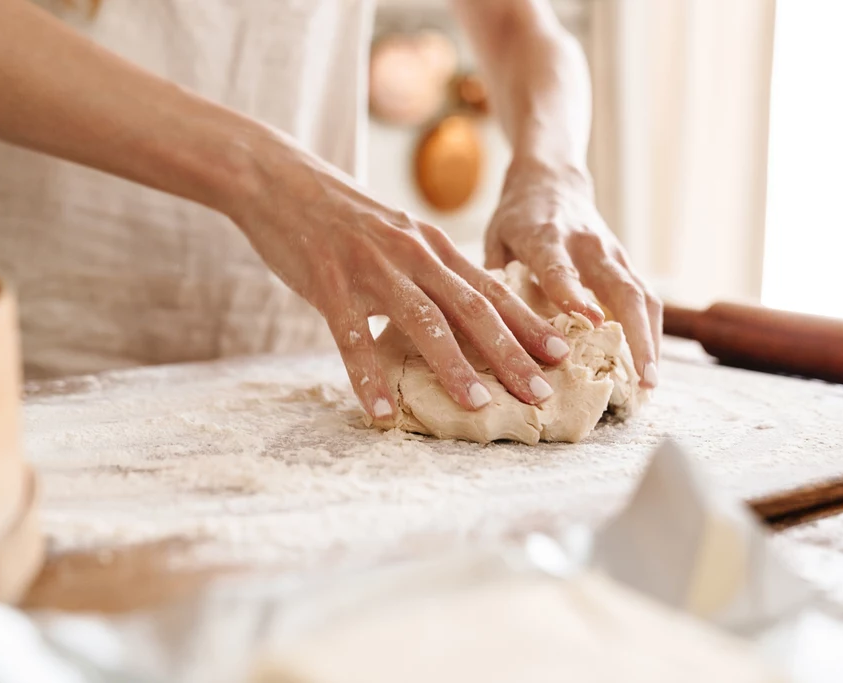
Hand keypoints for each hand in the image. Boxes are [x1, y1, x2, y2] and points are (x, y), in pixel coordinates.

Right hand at [231, 134, 571, 419]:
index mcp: (434, 246)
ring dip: (454, 366)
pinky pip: (352, 337)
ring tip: (478, 406)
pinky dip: (368, 377)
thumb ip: (430, 272)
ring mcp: (372, 268)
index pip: (492, 290)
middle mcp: (413, 254)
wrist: (281, 180)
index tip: (561, 357)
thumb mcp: (399, 237)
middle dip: (511, 353)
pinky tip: (380, 412)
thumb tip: (462, 319)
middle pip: (472, 309)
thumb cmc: (344, 219)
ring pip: (423, 321)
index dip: (529, 325)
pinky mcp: (329, 282)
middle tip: (540, 395)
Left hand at [485, 159, 661, 387]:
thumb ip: (493, 281)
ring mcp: (613, 254)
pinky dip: (650, 333)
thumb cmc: (517, 217)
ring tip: (650, 384)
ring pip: (642, 297)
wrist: (551, 179)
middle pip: (621, 289)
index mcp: (546, 237)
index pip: (560, 269)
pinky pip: (645, 300)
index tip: (587, 322)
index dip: (573, 294)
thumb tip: (487, 334)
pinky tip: (647, 367)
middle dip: (636, 334)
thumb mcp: (495, 239)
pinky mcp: (625, 264)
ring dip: (650, 340)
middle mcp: (587, 246)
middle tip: (642, 378)